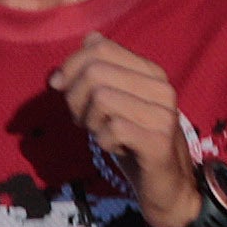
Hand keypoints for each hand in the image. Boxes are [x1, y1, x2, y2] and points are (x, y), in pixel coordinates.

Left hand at [54, 35, 200, 226]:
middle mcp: (161, 88)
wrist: (166, 187)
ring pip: (101, 98)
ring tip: (99, 133)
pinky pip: (112, 128)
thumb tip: (87, 39)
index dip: (71, 65)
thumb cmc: (134, 141)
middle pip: (96, 72)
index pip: (100, 47)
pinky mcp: (159, 142)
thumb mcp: (114, 102)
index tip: (60, 87)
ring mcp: (163, 115)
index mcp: (150, 72)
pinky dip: (102, 140)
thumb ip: (101, 71)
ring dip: (88, 120)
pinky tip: (112, 147)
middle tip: (81, 119)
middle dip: (75, 97)